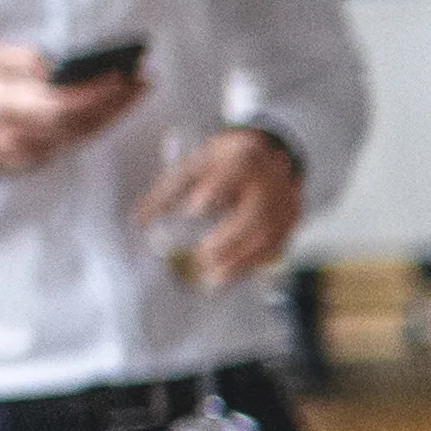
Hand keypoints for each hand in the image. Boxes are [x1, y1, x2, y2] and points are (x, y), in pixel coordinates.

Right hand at [0, 34, 148, 184]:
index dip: (96, 92)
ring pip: (80, 137)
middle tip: (144, 80)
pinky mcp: (29, 164)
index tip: (123, 74)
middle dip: (117, 102)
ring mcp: (24, 155)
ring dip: (113, 114)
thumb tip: (63, 64)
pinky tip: (110, 108)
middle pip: (80, 123)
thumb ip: (22, 60)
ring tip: (137, 90)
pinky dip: (93, 125)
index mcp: (0, 103)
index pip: (60, 103)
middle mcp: (17, 135)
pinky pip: (70, 143)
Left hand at [143, 121, 306, 285]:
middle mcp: (270, 180)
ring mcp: (285, 201)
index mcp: (243, 158)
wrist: (269, 154)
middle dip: (230, 237)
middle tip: (202, 255)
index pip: (232, 173)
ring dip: (241, 260)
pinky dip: (253, 264)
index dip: (215, 190)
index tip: (193, 208)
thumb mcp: (196, 165)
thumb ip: (169, 191)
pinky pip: (276, 246)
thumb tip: (139, 220)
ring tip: (214, 277)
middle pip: (256, 211)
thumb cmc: (224, 162)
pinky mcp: (291, 220)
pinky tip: (231, 276)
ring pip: (268, 235)